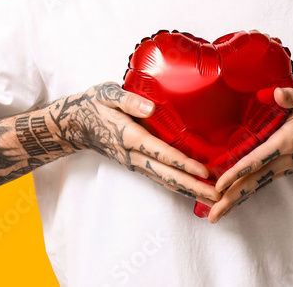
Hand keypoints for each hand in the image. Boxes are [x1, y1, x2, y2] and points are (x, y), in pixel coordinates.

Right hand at [52, 82, 219, 207]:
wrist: (74, 124)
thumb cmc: (93, 104)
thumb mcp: (106, 94)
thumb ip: (127, 100)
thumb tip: (150, 107)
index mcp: (129, 136)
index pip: (161, 153)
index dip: (183, 163)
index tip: (203, 171)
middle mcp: (132, 155)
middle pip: (167, 175)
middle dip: (193, 186)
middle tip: (218, 196)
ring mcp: (133, 163)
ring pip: (164, 180)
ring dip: (188, 190)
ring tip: (212, 199)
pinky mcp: (135, 164)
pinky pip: (159, 177)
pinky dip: (177, 185)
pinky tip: (191, 189)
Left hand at [207, 85, 292, 222]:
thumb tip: (276, 93)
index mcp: (285, 143)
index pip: (256, 161)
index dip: (237, 173)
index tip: (219, 186)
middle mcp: (284, 160)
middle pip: (253, 183)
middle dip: (232, 199)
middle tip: (212, 216)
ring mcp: (284, 167)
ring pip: (256, 186)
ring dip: (236, 200)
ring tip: (216, 214)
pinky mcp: (283, 169)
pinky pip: (261, 182)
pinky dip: (245, 191)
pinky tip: (232, 198)